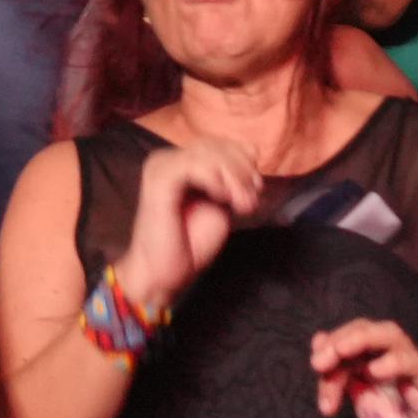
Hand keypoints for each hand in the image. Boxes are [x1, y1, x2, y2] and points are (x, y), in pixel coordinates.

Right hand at [117, 134, 262, 320]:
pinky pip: (193, 166)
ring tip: (243, 203)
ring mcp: (160, 167)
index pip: (218, 143)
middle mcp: (167, 158)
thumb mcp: (219, 206)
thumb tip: (253, 156)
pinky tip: (223, 198)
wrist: (162, 275)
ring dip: (233, 176)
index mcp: (179, 162)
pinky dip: (215, 178)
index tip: (258, 187)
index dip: (243, 159)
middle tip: (253, 197)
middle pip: (214, 144)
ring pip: (206, 152)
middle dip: (242, 169)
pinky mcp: (159, 180)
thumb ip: (230, 182)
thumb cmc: (189, 244)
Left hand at [313, 319, 417, 417]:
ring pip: (392, 335)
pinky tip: (373, 372)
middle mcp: (396, 357)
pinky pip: (414, 365)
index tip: (316, 366)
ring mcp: (413, 369)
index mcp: (378, 357)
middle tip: (319, 362)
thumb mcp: (361, 399)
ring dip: (361, 340)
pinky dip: (392, 362)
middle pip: (370, 328)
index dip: (331, 345)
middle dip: (342, 338)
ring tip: (340, 353)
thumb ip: (341, 374)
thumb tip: (319, 343)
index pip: (352, 337)